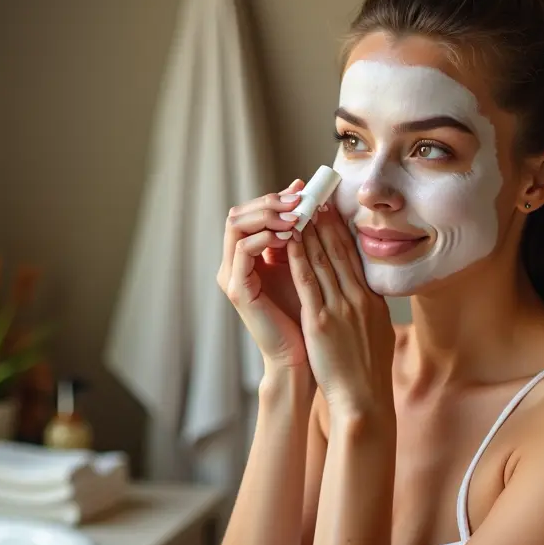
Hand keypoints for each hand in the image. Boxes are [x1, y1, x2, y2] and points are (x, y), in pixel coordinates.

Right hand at [218, 179, 309, 369]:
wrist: (302, 355)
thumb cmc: (306, 312)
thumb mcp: (303, 265)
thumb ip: (301, 235)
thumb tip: (312, 197)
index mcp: (248, 255)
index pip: (252, 212)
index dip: (276, 197)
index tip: (302, 189)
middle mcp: (234, 263)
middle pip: (239, 213)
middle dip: (270, 201)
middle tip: (299, 197)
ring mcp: (231, 275)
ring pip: (236, 225)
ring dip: (267, 214)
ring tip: (296, 214)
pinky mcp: (237, 290)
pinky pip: (243, 250)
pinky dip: (265, 237)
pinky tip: (289, 235)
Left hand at [288, 207, 395, 414]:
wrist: (364, 398)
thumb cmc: (367, 371)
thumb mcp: (376, 332)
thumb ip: (369, 310)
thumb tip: (366, 293)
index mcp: (371, 300)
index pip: (354, 257)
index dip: (342, 230)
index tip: (331, 210)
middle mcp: (358, 298)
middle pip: (339, 251)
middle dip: (325, 222)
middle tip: (314, 198)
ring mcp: (340, 308)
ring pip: (322, 260)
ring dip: (310, 231)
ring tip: (300, 209)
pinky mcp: (320, 321)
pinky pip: (307, 282)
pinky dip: (299, 257)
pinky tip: (290, 240)